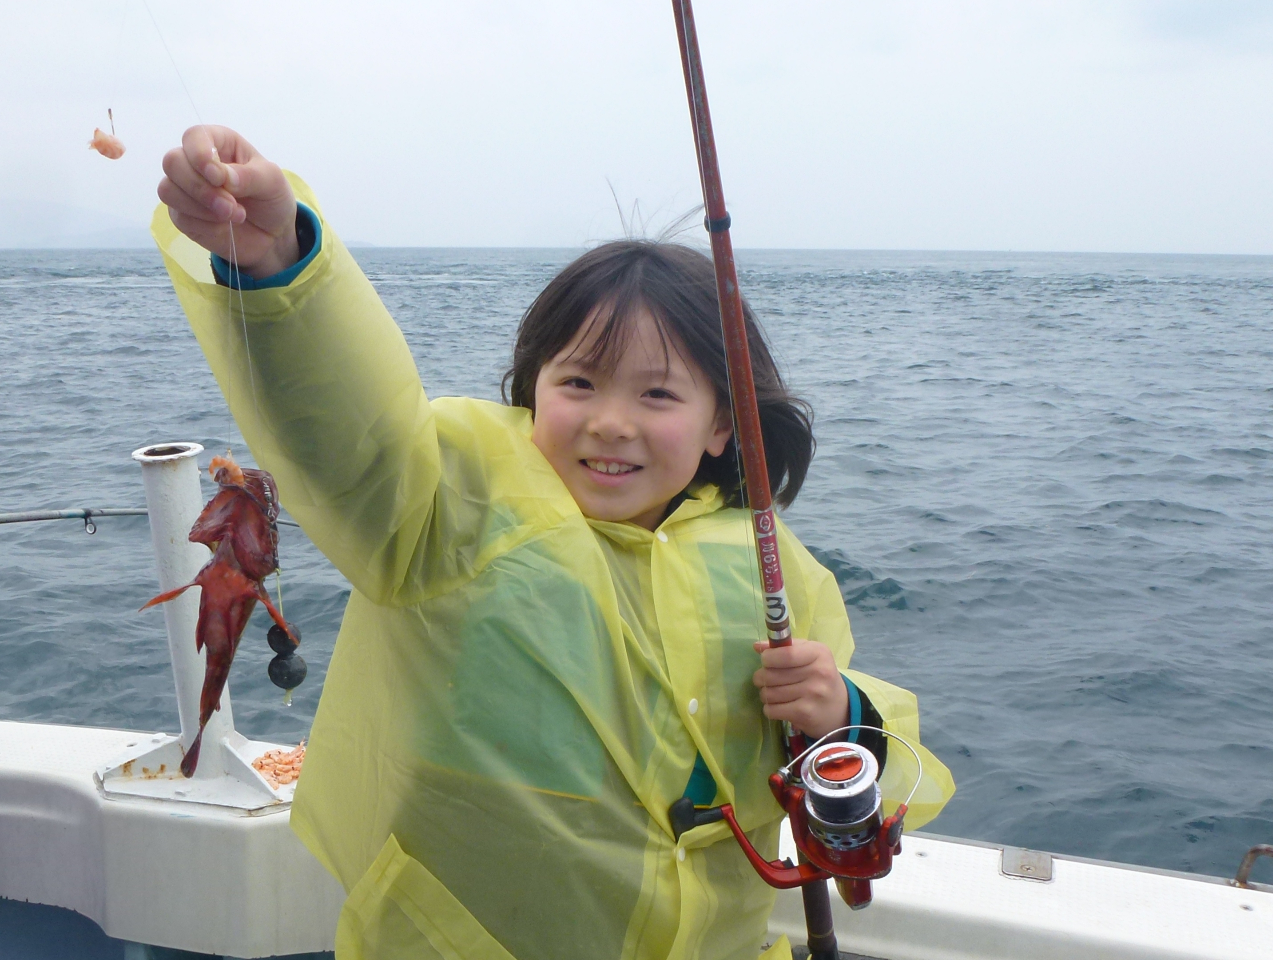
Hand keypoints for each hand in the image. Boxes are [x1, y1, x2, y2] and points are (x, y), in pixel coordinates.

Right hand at [158, 126, 298, 278]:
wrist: (273, 235)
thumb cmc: (270, 198)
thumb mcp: (272, 182)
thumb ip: (249, 176)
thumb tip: (222, 178)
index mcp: (218, 143)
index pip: (193, 136)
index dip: (200, 155)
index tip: (219, 178)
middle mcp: (195, 162)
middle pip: (172, 162)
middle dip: (200, 188)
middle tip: (230, 205)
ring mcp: (185, 189)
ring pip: (168, 190)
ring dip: (201, 207)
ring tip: (234, 215)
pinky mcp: (183, 215)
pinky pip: (179, 217)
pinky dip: (205, 224)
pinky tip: (225, 226)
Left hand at [752, 638, 848, 739]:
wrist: (841, 708)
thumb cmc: (820, 676)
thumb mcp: (809, 654)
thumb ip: (785, 647)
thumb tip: (757, 646)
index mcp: (819, 653)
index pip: (785, 654)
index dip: (768, 658)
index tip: (766, 661)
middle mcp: (818, 673)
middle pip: (771, 675)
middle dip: (761, 677)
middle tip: (764, 679)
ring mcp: (812, 694)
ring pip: (769, 693)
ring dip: (765, 693)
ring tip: (773, 692)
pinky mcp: (805, 714)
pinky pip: (772, 710)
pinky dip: (769, 708)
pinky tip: (779, 706)